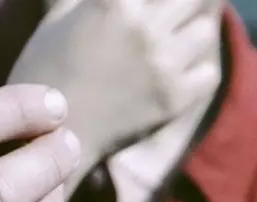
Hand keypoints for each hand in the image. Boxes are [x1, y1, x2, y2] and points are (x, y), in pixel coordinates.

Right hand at [10, 0, 222, 170]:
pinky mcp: (174, 99)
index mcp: (114, 0)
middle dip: (182, 4)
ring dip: (194, 31)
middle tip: (173, 15)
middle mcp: (144, 27)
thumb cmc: (46, 70)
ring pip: (205, 29)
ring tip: (180, 38)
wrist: (54, 133)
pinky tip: (184, 71)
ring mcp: (162, 64)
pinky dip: (200, 69)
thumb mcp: (58, 12)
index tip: (157, 6)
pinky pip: (209, 72)